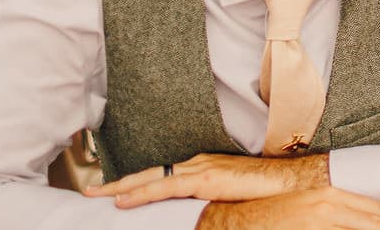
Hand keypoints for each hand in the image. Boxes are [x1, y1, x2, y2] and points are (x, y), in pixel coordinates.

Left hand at [84, 152, 327, 207]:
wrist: (289, 180)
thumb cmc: (265, 189)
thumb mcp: (229, 196)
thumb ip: (209, 201)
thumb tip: (194, 216)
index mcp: (201, 167)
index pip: (160, 175)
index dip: (134, 183)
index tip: (112, 191)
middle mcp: (197, 163)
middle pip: (148, 173)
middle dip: (117, 183)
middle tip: (90, 192)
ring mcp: (200, 169)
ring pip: (151, 177)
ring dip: (121, 187)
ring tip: (97, 195)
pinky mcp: (206, 179)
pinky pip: (166, 186)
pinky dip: (142, 193)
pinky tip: (123, 200)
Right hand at [195, 187, 379, 229]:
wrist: (232, 220)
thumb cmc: (272, 218)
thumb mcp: (308, 211)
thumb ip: (335, 216)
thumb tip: (357, 221)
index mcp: (331, 196)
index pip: (378, 211)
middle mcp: (330, 204)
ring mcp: (320, 219)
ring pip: (366, 227)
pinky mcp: (309, 229)